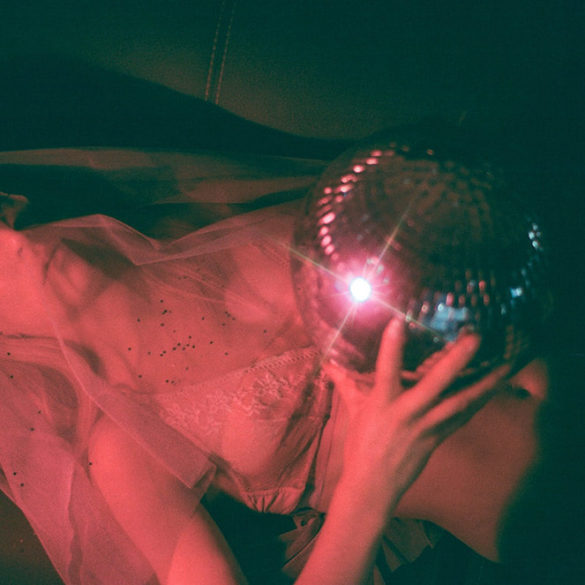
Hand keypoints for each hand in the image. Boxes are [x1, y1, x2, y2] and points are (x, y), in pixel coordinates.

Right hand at [325, 318, 509, 514]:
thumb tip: (329, 364)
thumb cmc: (360, 446)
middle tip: (475, 337)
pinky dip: (479, 401)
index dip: (391, 346)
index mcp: (382, 404)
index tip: (399, 321)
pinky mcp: (438, 438)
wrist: (373, 486)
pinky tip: (494, 388)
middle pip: (436, 384)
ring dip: (484, 383)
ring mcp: (427, 427)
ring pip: (461, 402)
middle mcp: (408, 413)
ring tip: (506, 364)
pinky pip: (463, 417)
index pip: (385, 370)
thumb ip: (346, 384)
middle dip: (457, 360)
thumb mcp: (353, 412)